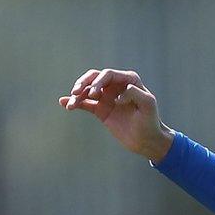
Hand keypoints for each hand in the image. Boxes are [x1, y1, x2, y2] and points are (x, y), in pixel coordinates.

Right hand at [58, 68, 173, 163]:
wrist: (147, 139)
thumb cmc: (150, 120)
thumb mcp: (147, 105)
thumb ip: (135, 93)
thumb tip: (119, 93)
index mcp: (128, 80)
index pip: (108, 74)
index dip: (99, 81)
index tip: (97, 96)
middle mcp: (116, 86)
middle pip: (94, 78)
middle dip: (84, 83)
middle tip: (77, 93)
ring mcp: (107, 97)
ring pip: (87, 90)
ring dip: (77, 94)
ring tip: (72, 104)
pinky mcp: (101, 110)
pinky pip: (85, 103)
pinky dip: (75, 102)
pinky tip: (64, 103)